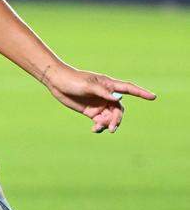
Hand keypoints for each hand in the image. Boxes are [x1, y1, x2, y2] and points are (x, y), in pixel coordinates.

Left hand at [40, 63, 155, 132]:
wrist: (56, 82)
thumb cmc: (73, 80)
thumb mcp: (88, 85)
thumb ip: (103, 92)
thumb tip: (118, 99)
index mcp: (109, 85)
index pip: (129, 89)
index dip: (141, 93)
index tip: (153, 97)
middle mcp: (107, 96)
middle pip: (119, 109)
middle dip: (117, 119)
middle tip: (111, 127)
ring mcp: (100, 104)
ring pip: (111, 117)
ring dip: (108, 124)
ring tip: (99, 127)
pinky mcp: (91, 112)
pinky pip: (100, 121)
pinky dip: (100, 127)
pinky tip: (95, 130)